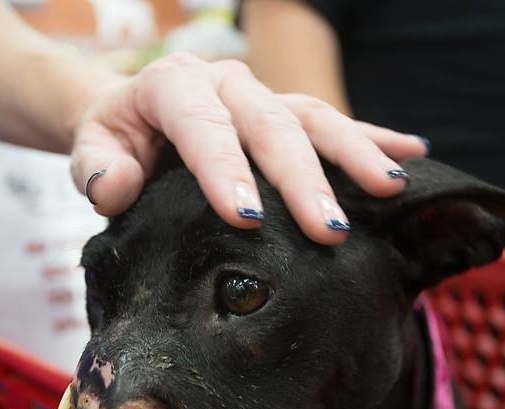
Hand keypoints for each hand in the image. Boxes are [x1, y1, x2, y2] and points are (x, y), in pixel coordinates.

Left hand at [69, 53, 427, 244]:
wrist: (132, 116)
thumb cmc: (114, 138)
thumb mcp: (92, 149)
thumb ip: (96, 167)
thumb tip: (116, 186)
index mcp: (173, 86)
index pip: (203, 126)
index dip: (226, 170)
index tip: (246, 218)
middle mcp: (225, 82)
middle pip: (271, 125)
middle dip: (302, 180)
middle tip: (330, 231)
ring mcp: (261, 95)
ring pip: (313, 119)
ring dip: (354, 155)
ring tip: (389, 188)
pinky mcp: (284, 112)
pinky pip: (331, 122)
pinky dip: (371, 138)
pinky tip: (412, 156)